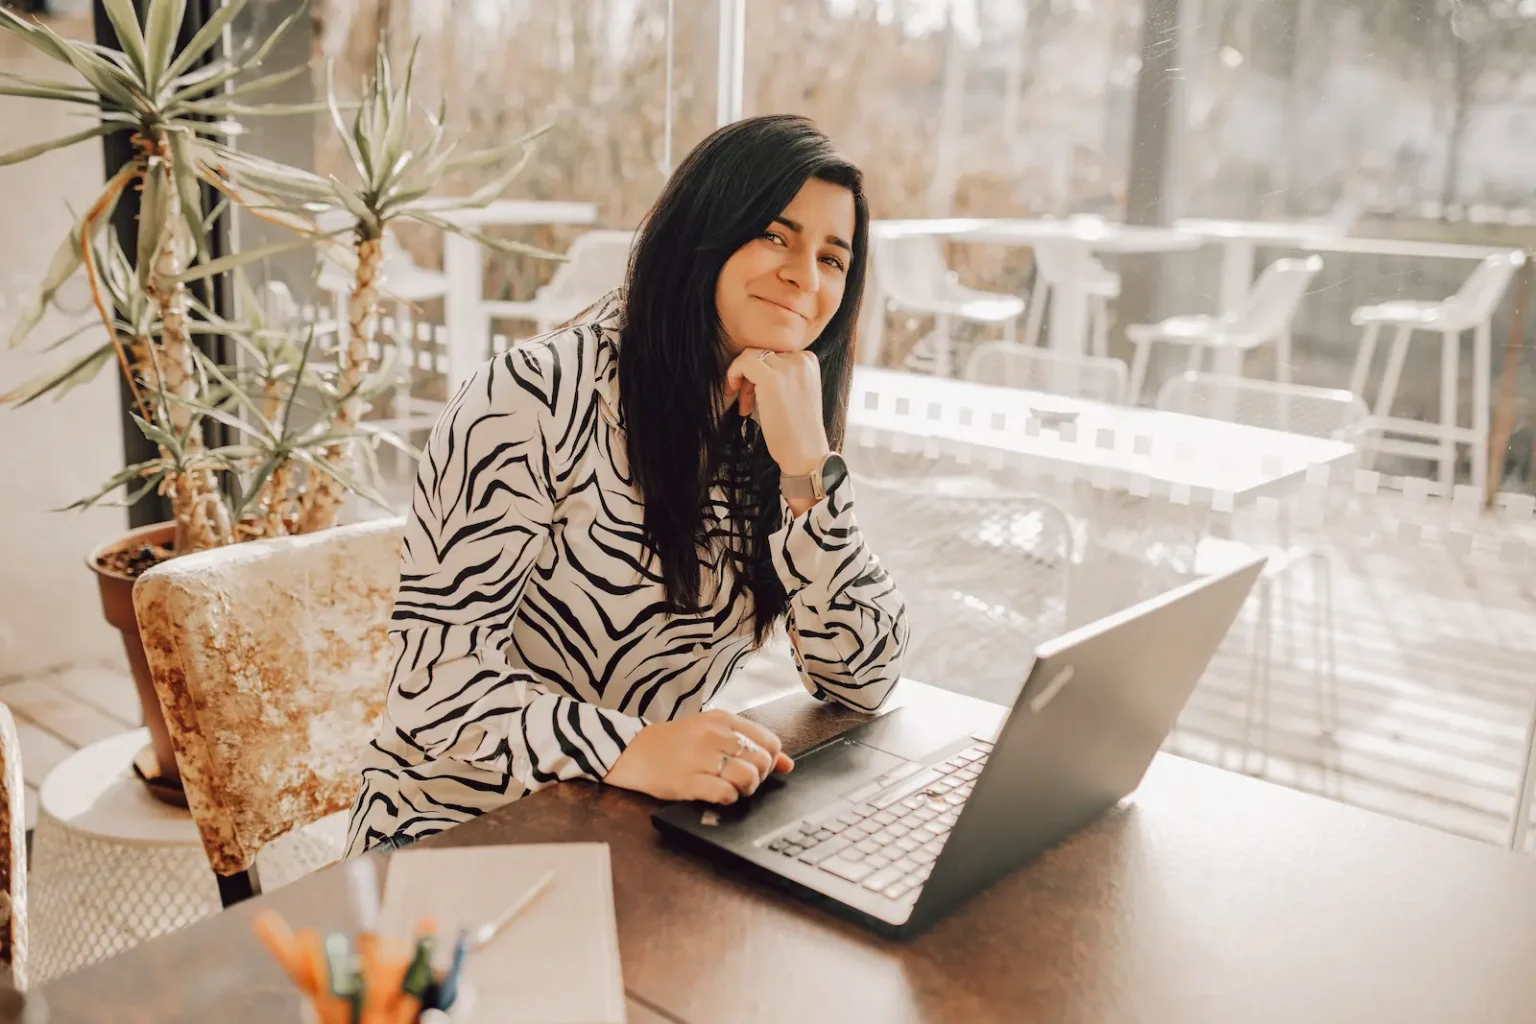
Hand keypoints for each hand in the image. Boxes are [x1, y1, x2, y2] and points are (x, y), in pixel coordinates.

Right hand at [604, 709, 794, 803]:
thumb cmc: (678, 743)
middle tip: (744, 781)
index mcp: (723, 720)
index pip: (769, 740)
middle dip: (759, 777)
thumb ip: (751, 744)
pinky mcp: (687, 781)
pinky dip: (728, 798)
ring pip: (747, 777)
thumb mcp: (715, 733)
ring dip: (745, 789)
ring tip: (732, 788)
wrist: (634, 751)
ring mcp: (700, 757)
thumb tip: (787, 764)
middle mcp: (713, 735)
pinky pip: (725, 793)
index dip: (770, 760)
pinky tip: (719, 794)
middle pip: (761, 760)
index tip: (757, 766)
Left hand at [724, 349, 830, 479]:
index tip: (757, 397)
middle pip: (762, 353)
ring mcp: (786, 367)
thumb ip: (780, 375)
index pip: (774, 354)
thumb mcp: (794, 392)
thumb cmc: (796, 430)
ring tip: (745, 405)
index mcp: (809, 360)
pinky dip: (733, 375)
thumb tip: (749, 366)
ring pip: (750, 356)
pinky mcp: (771, 378)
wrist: (805, 452)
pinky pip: (743, 364)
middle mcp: (801, 359)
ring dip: (742, 379)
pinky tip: (732, 393)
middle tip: (747, 403)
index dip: (760, 374)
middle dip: (749, 376)